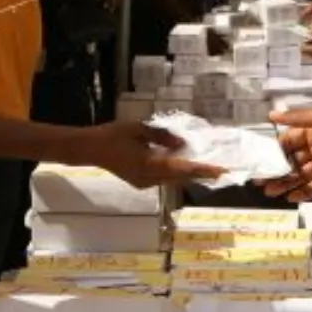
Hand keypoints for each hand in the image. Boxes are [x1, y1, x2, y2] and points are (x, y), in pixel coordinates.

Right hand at [61, 123, 222, 189]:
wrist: (91, 149)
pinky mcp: (141, 182)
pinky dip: (175, 172)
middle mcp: (149, 178)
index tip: (220, 170)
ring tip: (206, 167)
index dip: (202, 169)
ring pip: (173, 180)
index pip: (182, 168)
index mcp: (149, 165)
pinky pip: (164, 179)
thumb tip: (182, 143)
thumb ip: (162, 136)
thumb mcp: (139, 129)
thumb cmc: (114, 135)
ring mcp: (145, 183)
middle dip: (200, 174)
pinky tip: (183, 164)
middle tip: (219, 169)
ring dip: (188, 174)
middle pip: (180, 178)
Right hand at [265, 106, 311, 200]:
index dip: (274, 150)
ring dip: (286, 182)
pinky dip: (304, 192)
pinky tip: (290, 198)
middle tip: (259, 180)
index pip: (288, 141)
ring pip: (301, 175)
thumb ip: (299, 118)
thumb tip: (272, 115)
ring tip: (269, 191)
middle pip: (293, 161)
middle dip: (277, 170)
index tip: (259, 159)